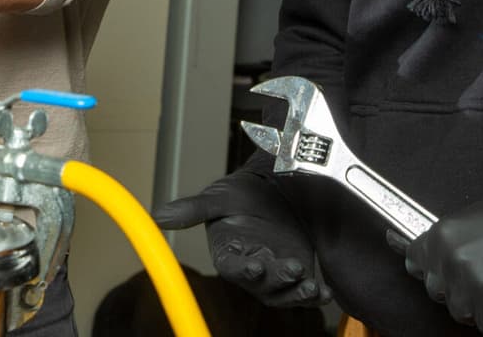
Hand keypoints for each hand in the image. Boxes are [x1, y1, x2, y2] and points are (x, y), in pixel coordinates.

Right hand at [152, 169, 331, 308]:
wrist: (277, 188)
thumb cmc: (242, 193)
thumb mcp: (219, 197)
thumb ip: (193, 209)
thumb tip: (156, 216)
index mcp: (228, 253)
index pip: (231, 267)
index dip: (242, 269)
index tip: (255, 265)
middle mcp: (250, 269)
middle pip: (261, 284)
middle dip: (277, 279)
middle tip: (292, 267)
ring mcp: (275, 275)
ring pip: (284, 293)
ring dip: (298, 293)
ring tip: (312, 286)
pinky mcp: (297, 275)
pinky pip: (305, 291)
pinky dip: (316, 294)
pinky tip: (325, 292)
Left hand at [396, 193, 482, 333]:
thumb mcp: (471, 220)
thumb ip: (448, 241)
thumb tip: (427, 256)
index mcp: (440, 236)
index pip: (414, 262)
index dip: (432, 269)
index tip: (446, 272)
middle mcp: (450, 261)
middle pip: (437, 292)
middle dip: (458, 289)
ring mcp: (471, 285)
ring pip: (461, 312)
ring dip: (480, 305)